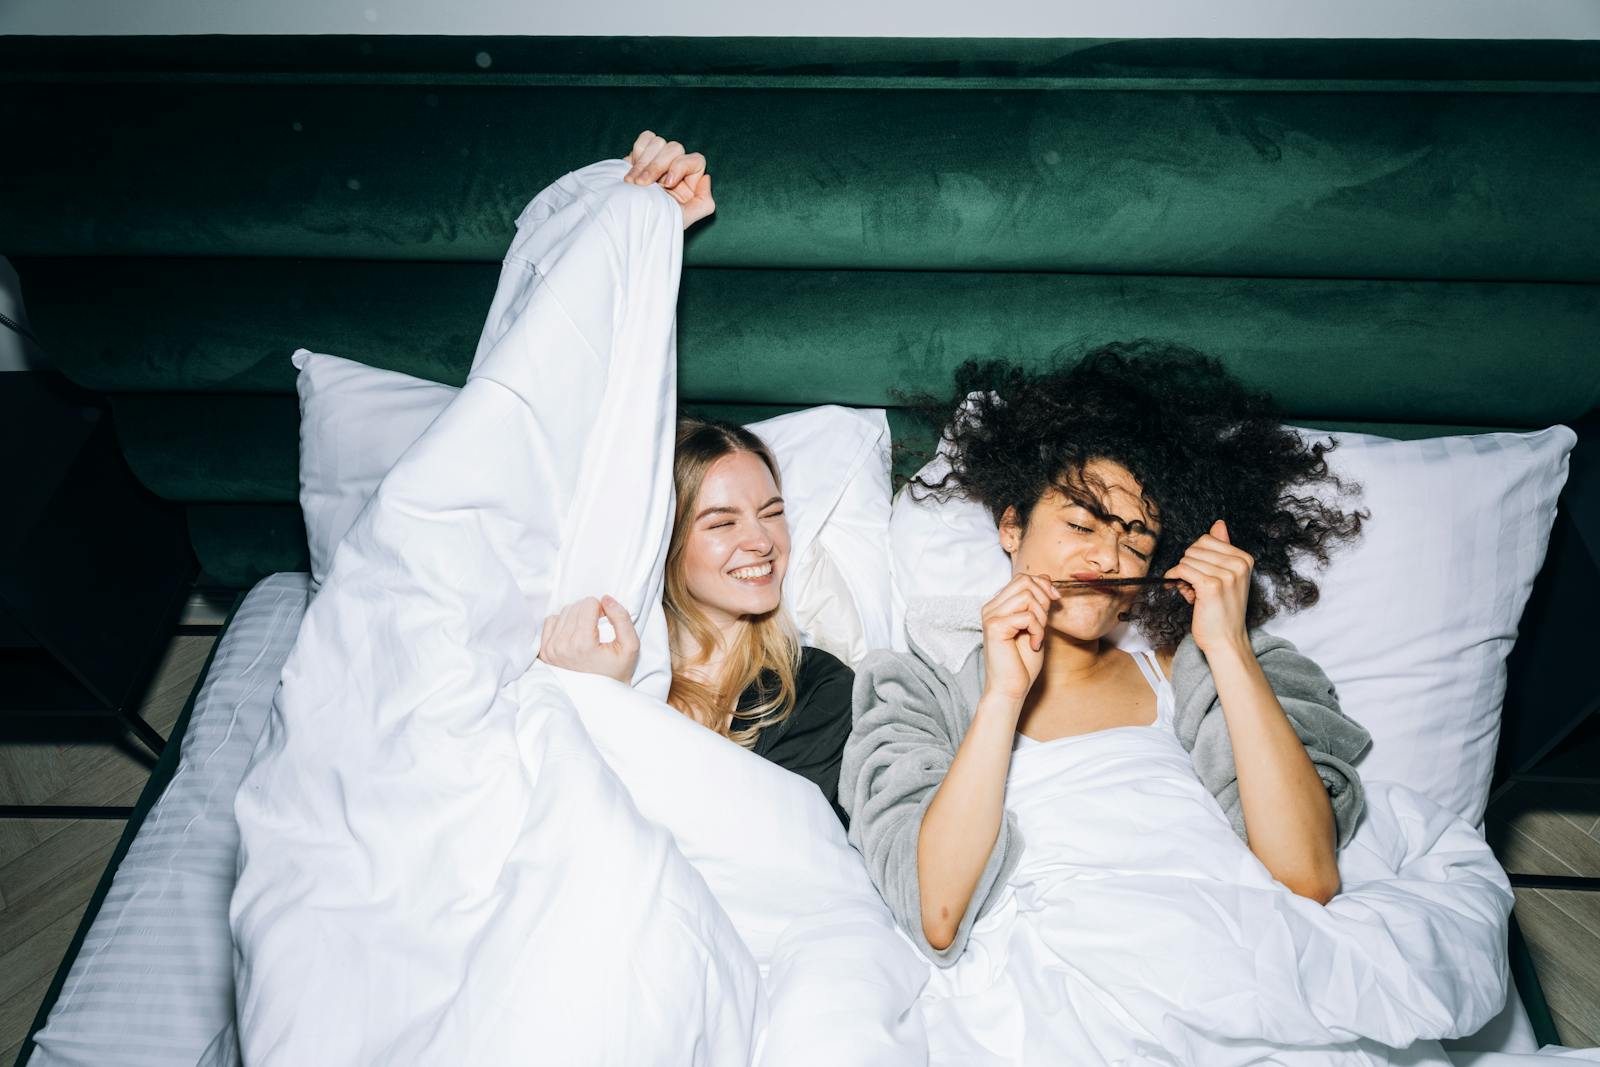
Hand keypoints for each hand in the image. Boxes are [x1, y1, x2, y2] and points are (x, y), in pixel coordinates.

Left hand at [537, 595, 640, 683]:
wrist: (601, 697)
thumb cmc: (616, 672)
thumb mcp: (630, 646)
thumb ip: (622, 618)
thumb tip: (606, 599)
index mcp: (582, 644)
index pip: (588, 604)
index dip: (602, 609)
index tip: (606, 622)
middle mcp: (562, 646)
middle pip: (575, 606)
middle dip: (589, 611)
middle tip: (598, 628)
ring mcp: (550, 650)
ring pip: (563, 612)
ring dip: (577, 616)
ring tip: (587, 632)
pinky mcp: (544, 653)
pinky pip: (550, 621)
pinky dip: (563, 623)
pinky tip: (574, 634)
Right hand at [622, 130, 714, 229]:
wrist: (628, 221)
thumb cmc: (656, 222)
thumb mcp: (684, 219)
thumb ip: (704, 203)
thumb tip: (706, 178)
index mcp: (689, 181)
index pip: (696, 160)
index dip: (681, 167)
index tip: (667, 184)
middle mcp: (676, 167)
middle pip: (675, 148)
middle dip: (656, 166)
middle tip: (641, 184)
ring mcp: (659, 159)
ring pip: (659, 142)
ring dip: (643, 162)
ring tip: (631, 182)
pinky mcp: (642, 154)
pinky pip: (646, 138)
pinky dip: (638, 150)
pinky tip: (630, 170)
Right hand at [979, 573, 1058, 704]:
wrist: (1011, 688)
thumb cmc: (1023, 661)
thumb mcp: (1036, 624)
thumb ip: (1038, 602)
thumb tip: (1046, 578)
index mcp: (999, 605)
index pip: (1022, 578)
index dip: (1043, 585)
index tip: (1055, 600)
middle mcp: (991, 607)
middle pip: (1024, 581)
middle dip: (1043, 599)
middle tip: (1044, 623)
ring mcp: (991, 616)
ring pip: (1027, 596)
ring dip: (1041, 617)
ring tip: (1037, 635)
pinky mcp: (995, 627)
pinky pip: (1027, 616)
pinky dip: (1038, 631)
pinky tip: (1034, 645)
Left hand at [1164, 520, 1253, 656]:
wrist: (1226, 640)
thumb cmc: (1223, 611)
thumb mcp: (1227, 577)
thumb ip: (1222, 549)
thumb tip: (1219, 524)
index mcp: (1244, 559)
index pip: (1207, 539)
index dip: (1197, 557)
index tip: (1199, 574)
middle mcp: (1239, 564)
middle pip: (1195, 547)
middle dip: (1189, 564)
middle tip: (1193, 585)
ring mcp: (1226, 575)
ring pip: (1187, 559)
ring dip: (1182, 575)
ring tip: (1192, 592)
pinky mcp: (1211, 586)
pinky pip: (1182, 569)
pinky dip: (1175, 578)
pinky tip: (1181, 590)